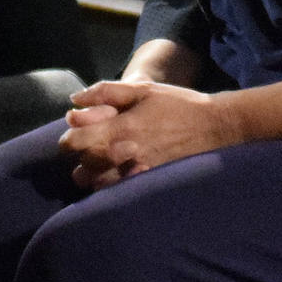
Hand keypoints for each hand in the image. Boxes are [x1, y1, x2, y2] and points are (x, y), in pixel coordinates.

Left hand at [58, 80, 235, 191]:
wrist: (213, 127)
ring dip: (92, 174)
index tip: (73, 133)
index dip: (68, 138)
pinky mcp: (145, 183)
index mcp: (120, 128)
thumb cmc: (177, 104)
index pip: (75, 142)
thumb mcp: (143, 90)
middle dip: (80, 156)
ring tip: (100, 162)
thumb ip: (106, 92)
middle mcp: (123, 155)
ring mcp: (135, 173)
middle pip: (82, 166)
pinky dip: (109, 184)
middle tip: (89, 145)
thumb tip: (74, 100)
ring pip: (96, 184)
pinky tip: (116, 173)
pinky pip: (115, 192)